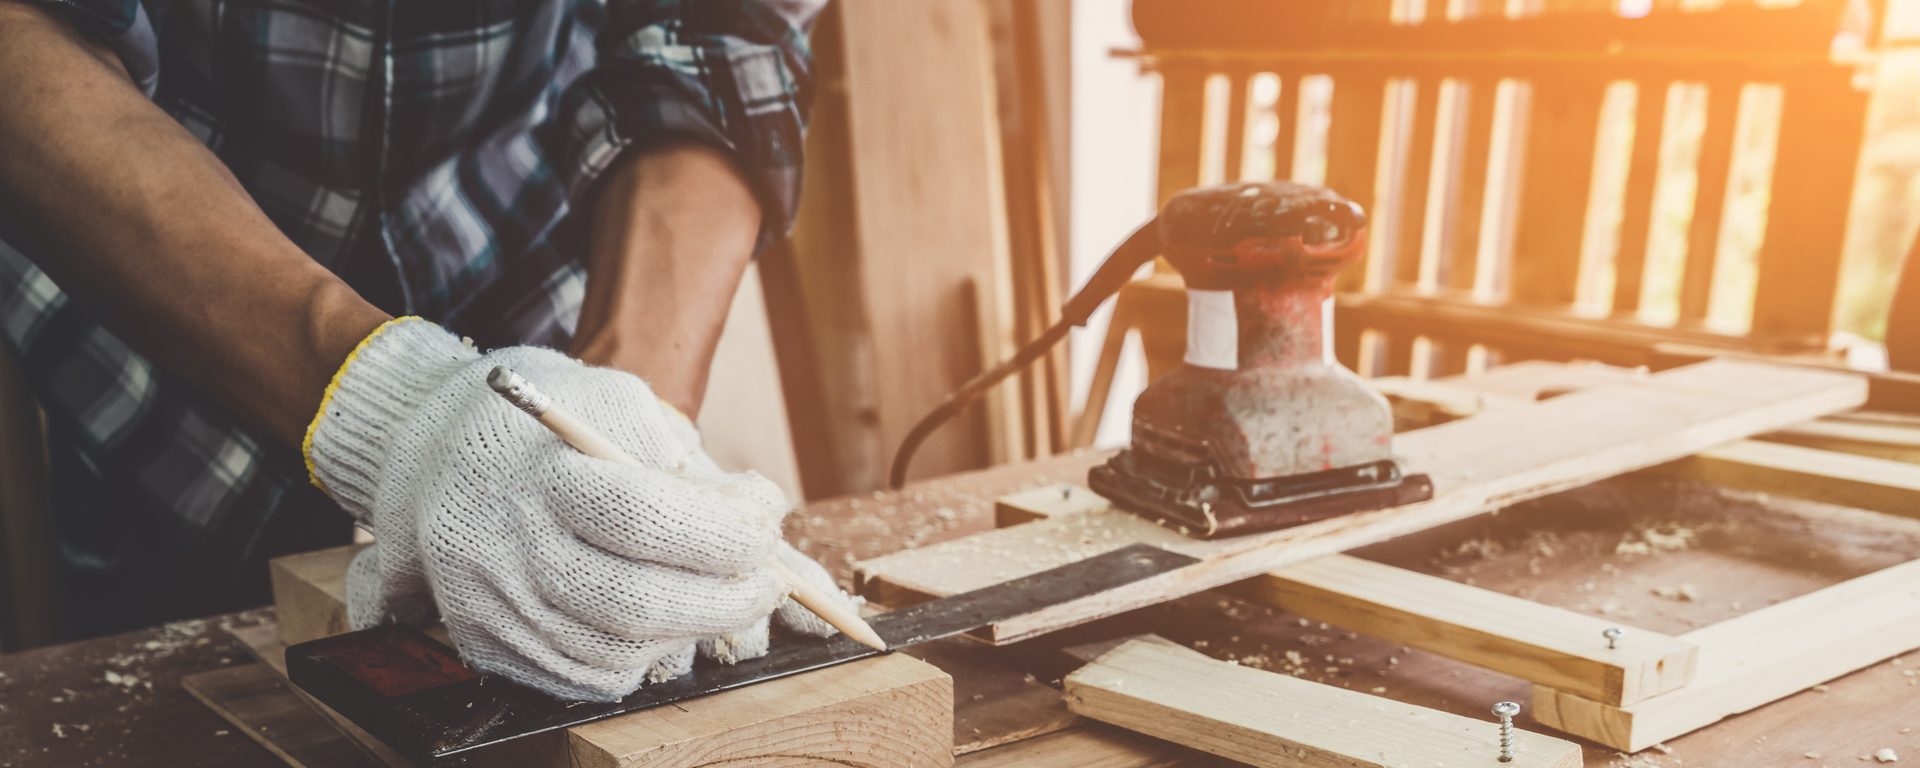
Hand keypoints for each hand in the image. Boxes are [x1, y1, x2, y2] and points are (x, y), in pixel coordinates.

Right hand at [306, 318, 856, 700]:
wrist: (436, 445)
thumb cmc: (551, 424)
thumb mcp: (618, 406)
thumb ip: (691, 464)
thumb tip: (764, 520)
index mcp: (537, 476)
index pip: (645, 519)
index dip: (722, 535)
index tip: (767, 530)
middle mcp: (503, 548)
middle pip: (633, 603)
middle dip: (722, 602)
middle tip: (766, 583)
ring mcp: (490, 605)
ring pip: (615, 654)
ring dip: (689, 633)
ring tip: (719, 596)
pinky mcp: (486, 644)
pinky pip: (584, 677)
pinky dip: (640, 658)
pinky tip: (662, 620)